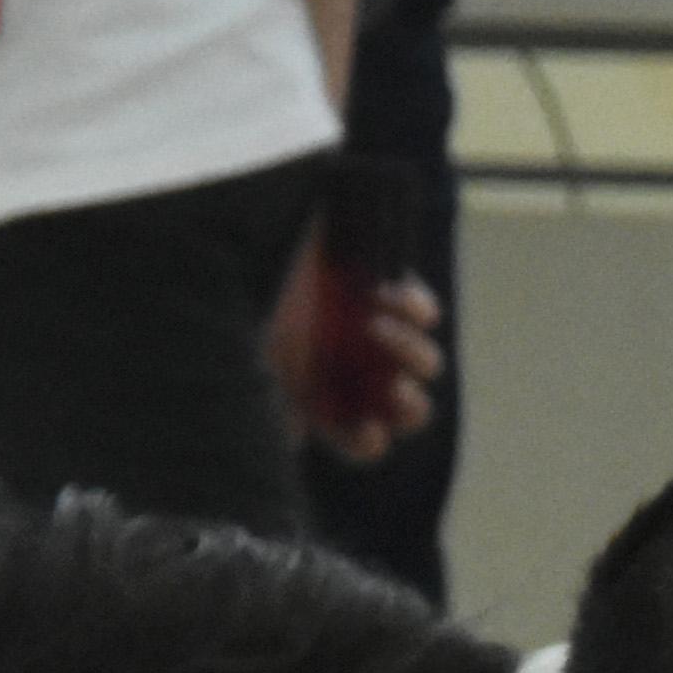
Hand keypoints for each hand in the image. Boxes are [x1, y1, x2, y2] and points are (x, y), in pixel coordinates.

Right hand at [273, 236, 440, 457]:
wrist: (254, 229)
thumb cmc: (247, 298)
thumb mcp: (253, 354)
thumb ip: (274, 401)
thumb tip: (292, 441)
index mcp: (325, 394)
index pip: (358, 439)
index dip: (366, 444)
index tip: (368, 432)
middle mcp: (359, 370)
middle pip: (408, 408)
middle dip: (410, 406)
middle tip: (397, 390)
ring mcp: (379, 332)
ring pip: (425, 362)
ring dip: (408, 352)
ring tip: (374, 326)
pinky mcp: (390, 293)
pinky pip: (424, 312)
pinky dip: (415, 309)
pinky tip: (386, 297)